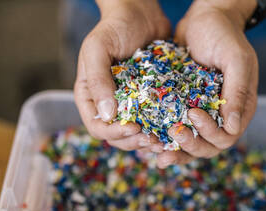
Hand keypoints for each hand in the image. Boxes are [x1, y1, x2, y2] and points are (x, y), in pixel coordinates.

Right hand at [74, 0, 169, 152]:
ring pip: (137, 135)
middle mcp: (109, 105)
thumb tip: (107, 114)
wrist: (141, 13)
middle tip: (153, 140)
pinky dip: (163, 130)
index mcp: (90, 96)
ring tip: (165, 141)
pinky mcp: (149, 101)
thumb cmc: (114, 27)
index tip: (134, 129)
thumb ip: (97, 79)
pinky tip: (174, 130)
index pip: (97, 127)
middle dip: (134, 142)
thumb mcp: (98, 48)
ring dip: (149, 142)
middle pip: (117, 137)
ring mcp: (130, 105)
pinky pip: (154, 122)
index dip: (114, 133)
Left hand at [156, 0, 258, 167]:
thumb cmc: (225, 35)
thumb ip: (237, 92)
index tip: (193, 114)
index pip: (227, 136)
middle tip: (173, 132)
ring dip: (174, 150)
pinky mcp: (182, 108)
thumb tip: (232, 127)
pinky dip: (162, 138)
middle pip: (207, 147)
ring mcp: (201, 114)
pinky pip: (174, 129)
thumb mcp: (236, 59)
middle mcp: (221, 117)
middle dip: (190, 144)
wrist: (204, 18)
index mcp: (239, 109)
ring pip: (190, 144)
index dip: (210, 133)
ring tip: (155, 149)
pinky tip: (148, 140)